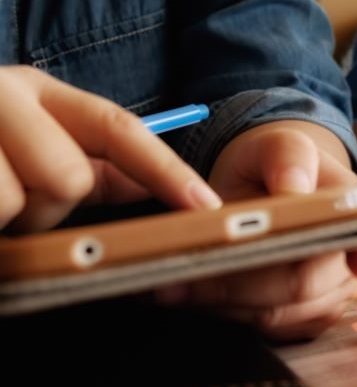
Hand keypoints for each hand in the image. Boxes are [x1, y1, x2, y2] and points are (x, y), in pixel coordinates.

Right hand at [0, 65, 220, 231]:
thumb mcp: (35, 145)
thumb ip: (97, 165)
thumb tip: (154, 186)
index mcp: (37, 92)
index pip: (120, 129)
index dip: (167, 170)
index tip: (206, 203)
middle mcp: (5, 96)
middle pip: (70, 178)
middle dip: (49, 207)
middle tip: (18, 205)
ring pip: (20, 202)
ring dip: (7, 218)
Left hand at [158, 120, 356, 339]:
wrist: (261, 188)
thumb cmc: (272, 165)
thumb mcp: (277, 144)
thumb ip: (289, 156)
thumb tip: (294, 190)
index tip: (352, 263)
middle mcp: (352, 258)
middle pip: (303, 286)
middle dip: (242, 281)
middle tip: (185, 271)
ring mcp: (330, 294)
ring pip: (278, 314)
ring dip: (226, 302)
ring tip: (176, 282)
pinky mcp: (303, 318)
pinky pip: (266, 329)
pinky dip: (229, 314)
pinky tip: (199, 294)